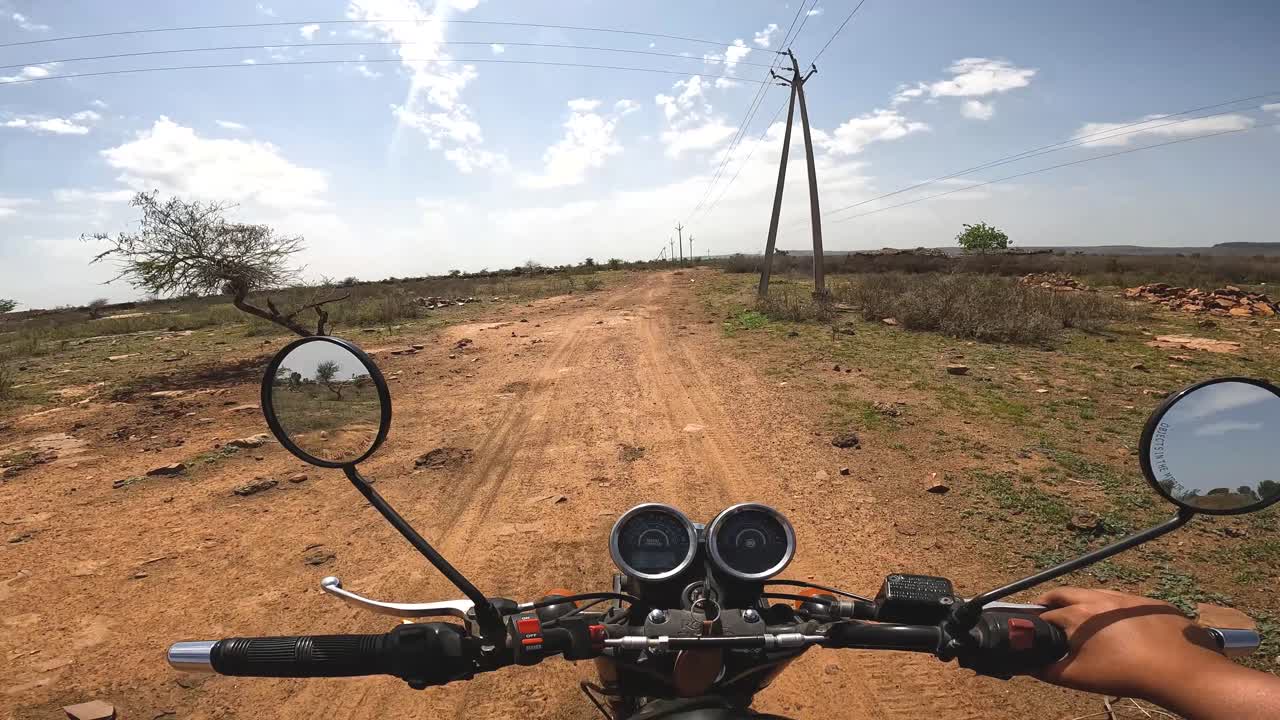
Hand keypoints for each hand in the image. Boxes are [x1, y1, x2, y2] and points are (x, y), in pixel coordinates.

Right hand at [1033, 587, 1221, 698]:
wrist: (1180, 669)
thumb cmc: (1124, 673)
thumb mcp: (1078, 677)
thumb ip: (1047, 671)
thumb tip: (1026, 667)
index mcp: (1077, 614)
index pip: (1045, 613)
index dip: (1035, 621)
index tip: (1032, 629)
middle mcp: (1099, 598)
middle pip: (1066, 593)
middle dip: (1052, 601)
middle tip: (1047, 612)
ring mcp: (1127, 597)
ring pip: (1096, 593)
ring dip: (1083, 602)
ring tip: (1083, 619)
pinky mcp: (1151, 603)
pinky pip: (1125, 601)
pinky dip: (1114, 610)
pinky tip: (1121, 628)